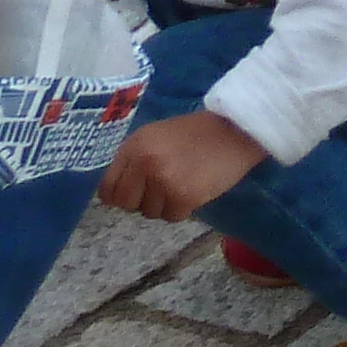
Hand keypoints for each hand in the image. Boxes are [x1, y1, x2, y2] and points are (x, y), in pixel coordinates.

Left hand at [99, 110, 268, 222]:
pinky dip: (183, 208)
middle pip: (126, 204)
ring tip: (186, 181)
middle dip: (143, 200)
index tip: (137, 190)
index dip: (121, 193)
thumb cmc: (197, 133)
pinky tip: (196, 188)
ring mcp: (163, 180)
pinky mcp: (183, 196)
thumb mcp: (158, 136)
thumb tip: (116, 191)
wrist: (239, 130)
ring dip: (165, 204)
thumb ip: (134, 159)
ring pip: (149, 213)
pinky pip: (171, 217)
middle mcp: (144, 162)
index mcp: (135, 146)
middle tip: (165, 185)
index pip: (108, 189)